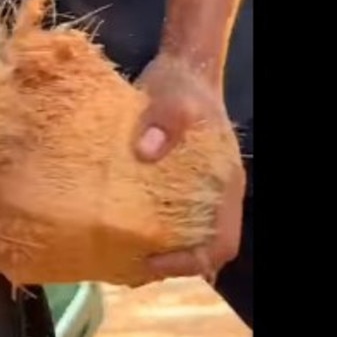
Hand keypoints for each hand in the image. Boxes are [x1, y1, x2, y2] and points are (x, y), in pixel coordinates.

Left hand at [133, 53, 244, 281]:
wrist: (180, 69)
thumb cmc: (183, 88)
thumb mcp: (174, 98)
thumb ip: (164, 120)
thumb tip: (146, 152)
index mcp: (225, 186)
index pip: (221, 243)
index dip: (191, 262)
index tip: (153, 262)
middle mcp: (213, 197)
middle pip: (199, 250)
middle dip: (166, 265)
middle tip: (125, 267)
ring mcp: (193, 193)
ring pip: (179, 238)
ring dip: (152, 251)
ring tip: (115, 256)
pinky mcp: (170, 185)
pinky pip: (160, 219)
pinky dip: (140, 230)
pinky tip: (112, 229)